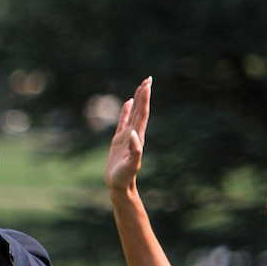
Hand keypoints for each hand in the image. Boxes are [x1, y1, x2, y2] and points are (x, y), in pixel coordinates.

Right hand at [105, 78, 151, 197]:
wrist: (120, 186)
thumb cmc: (124, 178)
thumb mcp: (131, 165)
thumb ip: (134, 150)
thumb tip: (134, 134)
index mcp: (138, 137)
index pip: (143, 114)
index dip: (145, 99)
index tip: (147, 85)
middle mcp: (135, 134)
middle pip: (141, 110)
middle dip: (144, 95)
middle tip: (148, 79)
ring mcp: (127, 136)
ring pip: (134, 113)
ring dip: (138, 99)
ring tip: (141, 86)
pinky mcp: (119, 140)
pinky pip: (123, 120)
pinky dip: (126, 110)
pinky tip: (128, 102)